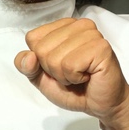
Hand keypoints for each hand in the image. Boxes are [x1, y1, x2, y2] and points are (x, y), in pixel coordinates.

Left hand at [14, 17, 128, 129]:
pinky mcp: (101, 47)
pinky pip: (70, 66)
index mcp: (62, 26)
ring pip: (55, 58)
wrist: (102, 105)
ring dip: (65, 76)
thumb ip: (27, 66)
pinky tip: (88, 76)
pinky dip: (75, 78)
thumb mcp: (41, 78)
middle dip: (53, 70)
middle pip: (41, 49)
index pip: (32, 38)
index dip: (41, 61)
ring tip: (80, 75)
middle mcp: (77, 24)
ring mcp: (90, 33)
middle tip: (72, 73)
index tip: (59, 67)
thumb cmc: (74, 88)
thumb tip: (28, 56)